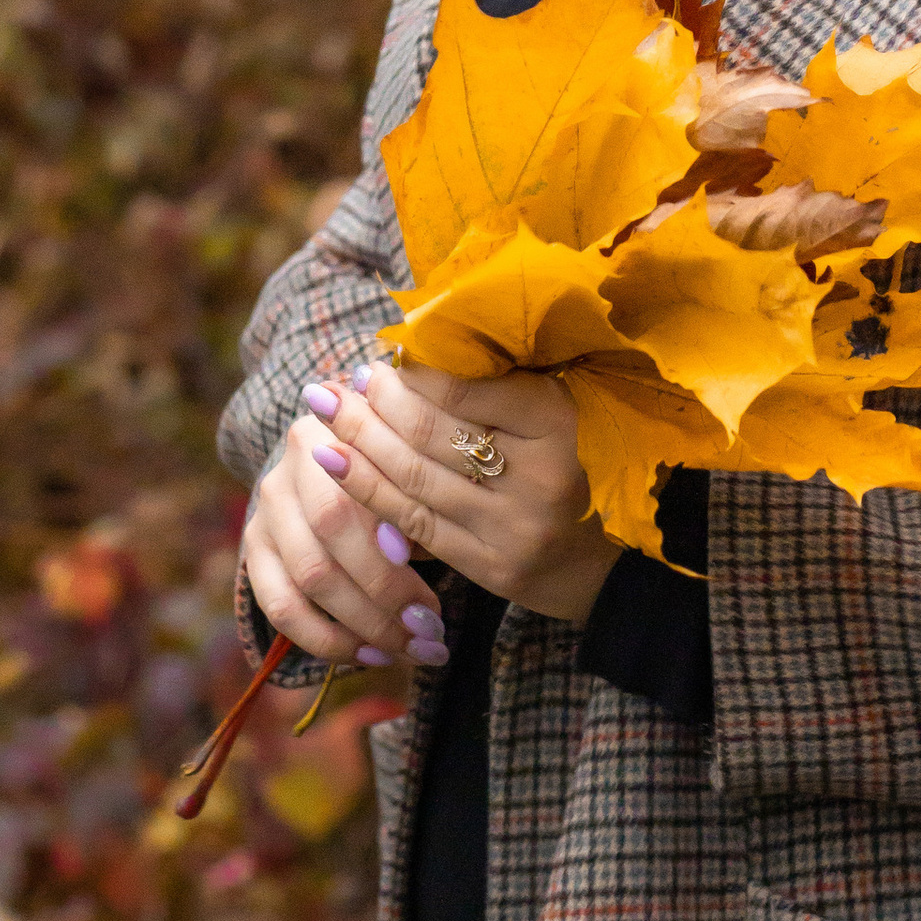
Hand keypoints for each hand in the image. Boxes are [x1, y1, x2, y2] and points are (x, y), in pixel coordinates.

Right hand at [244, 390, 452, 676]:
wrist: (336, 460)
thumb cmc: (394, 468)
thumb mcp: (407, 470)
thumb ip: (408, 499)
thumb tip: (407, 548)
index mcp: (327, 436)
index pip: (348, 500)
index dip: (384, 551)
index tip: (429, 594)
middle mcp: (286, 472)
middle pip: (325, 543)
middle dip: (384, 598)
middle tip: (432, 634)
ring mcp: (264, 513)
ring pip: (305, 581)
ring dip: (363, 627)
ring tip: (412, 650)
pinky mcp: (254, 553)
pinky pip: (280, 609)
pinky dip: (328, 640)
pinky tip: (372, 656)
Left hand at [307, 357, 621, 627]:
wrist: (596, 561)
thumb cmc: (562, 466)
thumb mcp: (547, 414)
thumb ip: (492, 388)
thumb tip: (408, 354)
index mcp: (556, 419)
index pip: (462, 389)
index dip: (407, 375)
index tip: (376, 362)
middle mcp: (539, 472)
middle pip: (429, 432)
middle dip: (372, 404)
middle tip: (336, 385)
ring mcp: (513, 525)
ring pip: (414, 477)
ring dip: (359, 441)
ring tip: (325, 414)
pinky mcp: (491, 566)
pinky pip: (414, 522)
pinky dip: (367, 490)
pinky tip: (333, 464)